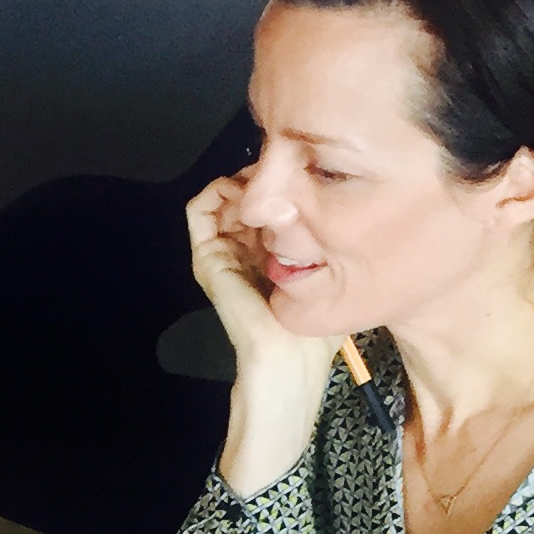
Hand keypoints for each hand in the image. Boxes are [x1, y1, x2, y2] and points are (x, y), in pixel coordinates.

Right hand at [186, 175, 352, 369]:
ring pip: (221, 197)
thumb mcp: (329, 275)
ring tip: (264, 185)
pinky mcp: (207, 256)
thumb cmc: (310, 330)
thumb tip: (334, 204)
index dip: (280, 183)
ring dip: (240, 181)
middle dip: (260, 177)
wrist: (286, 357)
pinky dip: (217, 190)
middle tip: (281, 176)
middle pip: (241, 196)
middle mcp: (243, 249)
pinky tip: (245, 193)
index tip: (300, 178)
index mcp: (268, 254)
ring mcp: (222, 251)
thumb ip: (326, 243)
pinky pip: (199, 210)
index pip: (265, 205)